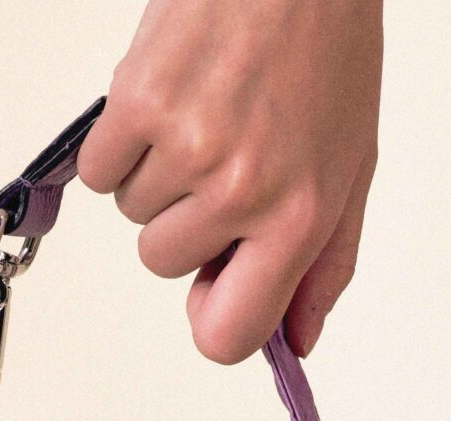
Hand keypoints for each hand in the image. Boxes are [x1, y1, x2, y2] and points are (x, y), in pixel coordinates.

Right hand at [79, 0, 382, 362]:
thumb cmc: (325, 48)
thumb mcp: (349, 163)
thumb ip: (324, 263)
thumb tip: (296, 342)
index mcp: (299, 215)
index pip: (229, 335)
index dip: (211, 319)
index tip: (212, 288)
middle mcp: (243, 189)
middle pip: (166, 265)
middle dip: (184, 218)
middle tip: (224, 150)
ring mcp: (187, 147)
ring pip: (135, 215)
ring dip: (157, 172)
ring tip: (203, 110)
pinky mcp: (140, 104)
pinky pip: (102, 171)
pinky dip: (122, 143)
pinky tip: (166, 99)